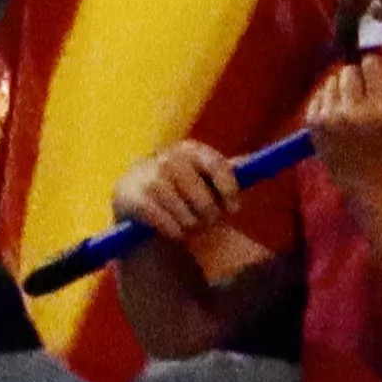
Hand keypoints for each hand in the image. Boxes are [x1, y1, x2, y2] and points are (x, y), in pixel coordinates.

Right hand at [114, 137, 248, 242]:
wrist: (136, 201)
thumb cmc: (181, 189)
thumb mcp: (203, 176)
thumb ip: (225, 170)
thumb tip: (251, 163)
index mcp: (190, 149)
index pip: (216, 165)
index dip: (228, 189)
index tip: (233, 208)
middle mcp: (167, 158)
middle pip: (201, 195)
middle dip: (209, 214)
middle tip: (209, 221)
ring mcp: (146, 176)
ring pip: (184, 212)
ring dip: (191, 224)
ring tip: (189, 224)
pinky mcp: (130, 196)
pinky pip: (162, 221)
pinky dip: (173, 230)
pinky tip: (174, 231)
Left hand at [300, 55, 381, 196]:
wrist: (367, 180)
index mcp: (380, 108)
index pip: (370, 64)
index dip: (374, 69)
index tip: (375, 76)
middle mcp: (352, 111)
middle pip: (348, 71)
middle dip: (357, 78)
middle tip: (362, 91)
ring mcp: (330, 116)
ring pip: (331, 81)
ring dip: (341, 90)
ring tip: (349, 106)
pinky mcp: (313, 122)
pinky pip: (317, 95)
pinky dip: (327, 101)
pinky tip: (336, 115)